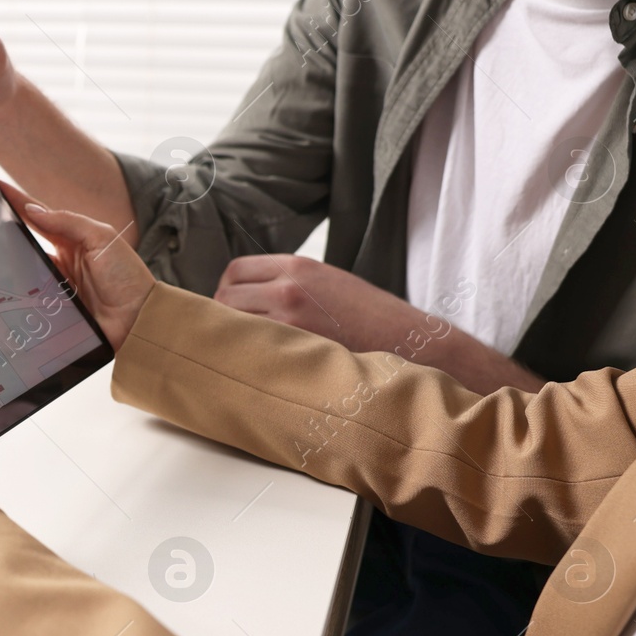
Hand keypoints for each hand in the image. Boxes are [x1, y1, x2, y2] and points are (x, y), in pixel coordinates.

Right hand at [1, 184, 154, 351]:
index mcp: (73, 237)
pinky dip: (12, 291)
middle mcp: (61, 258)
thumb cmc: (126, 276)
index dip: (15, 200)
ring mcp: (54, 283)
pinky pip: (26, 295)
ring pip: (21, 268)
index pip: (37, 215)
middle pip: (24, 240)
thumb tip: (32, 210)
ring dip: (2, 260)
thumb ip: (68, 222)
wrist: (137, 320)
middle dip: (0, 230)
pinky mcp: (50, 306)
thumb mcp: (102, 239)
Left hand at [214, 255, 546, 393]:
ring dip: (232, 341)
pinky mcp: (296, 352)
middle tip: (234, 337)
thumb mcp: (331, 283)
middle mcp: (288, 289)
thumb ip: (289, 286)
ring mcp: (290, 322)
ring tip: (246, 355)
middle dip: (222, 317)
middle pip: (223, 298)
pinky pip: (253, 353)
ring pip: (231, 327)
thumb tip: (248, 302)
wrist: (413, 344)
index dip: (227, 291)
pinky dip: (249, 359)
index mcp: (297, 267)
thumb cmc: (372, 318)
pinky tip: (258, 368)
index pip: (234, 271)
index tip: (232, 309)